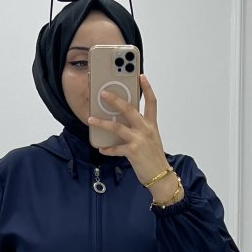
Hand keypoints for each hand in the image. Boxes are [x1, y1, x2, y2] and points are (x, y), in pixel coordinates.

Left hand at [88, 73, 174, 188]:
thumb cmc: (154, 157)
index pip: (151, 102)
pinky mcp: (132, 152)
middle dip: (115, 99)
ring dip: (102, 122)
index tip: (141, 76)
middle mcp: (146, 129)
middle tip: (103, 93)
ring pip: (117, 127)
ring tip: (91, 119)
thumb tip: (122, 120)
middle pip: (129, 109)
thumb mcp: (151, 138)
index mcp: (151, 124)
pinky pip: (115, 148)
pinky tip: (101, 148)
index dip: (147, 88)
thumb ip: (140, 127)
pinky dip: (107, 149)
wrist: (160, 176)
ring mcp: (139, 140)